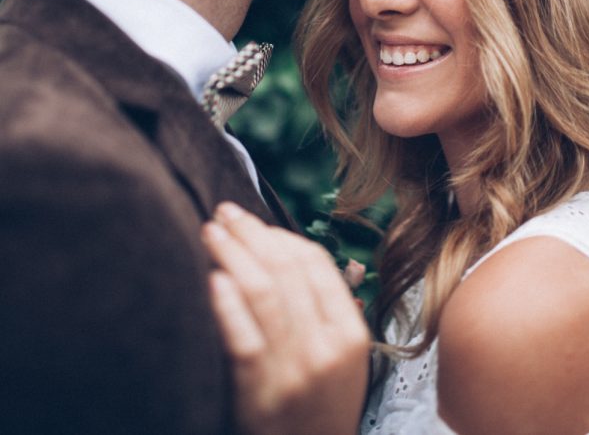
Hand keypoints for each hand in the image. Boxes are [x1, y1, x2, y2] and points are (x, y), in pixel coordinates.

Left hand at [202, 203, 369, 434]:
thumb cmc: (321, 404)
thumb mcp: (344, 357)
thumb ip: (326, 306)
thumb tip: (290, 250)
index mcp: (349, 332)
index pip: (315, 264)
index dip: (280, 235)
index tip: (254, 222)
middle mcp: (325, 346)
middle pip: (285, 270)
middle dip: (252, 233)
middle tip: (224, 212)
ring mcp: (293, 370)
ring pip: (263, 293)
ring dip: (233, 254)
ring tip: (211, 232)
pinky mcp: (259, 393)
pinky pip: (242, 337)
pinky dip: (227, 304)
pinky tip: (213, 278)